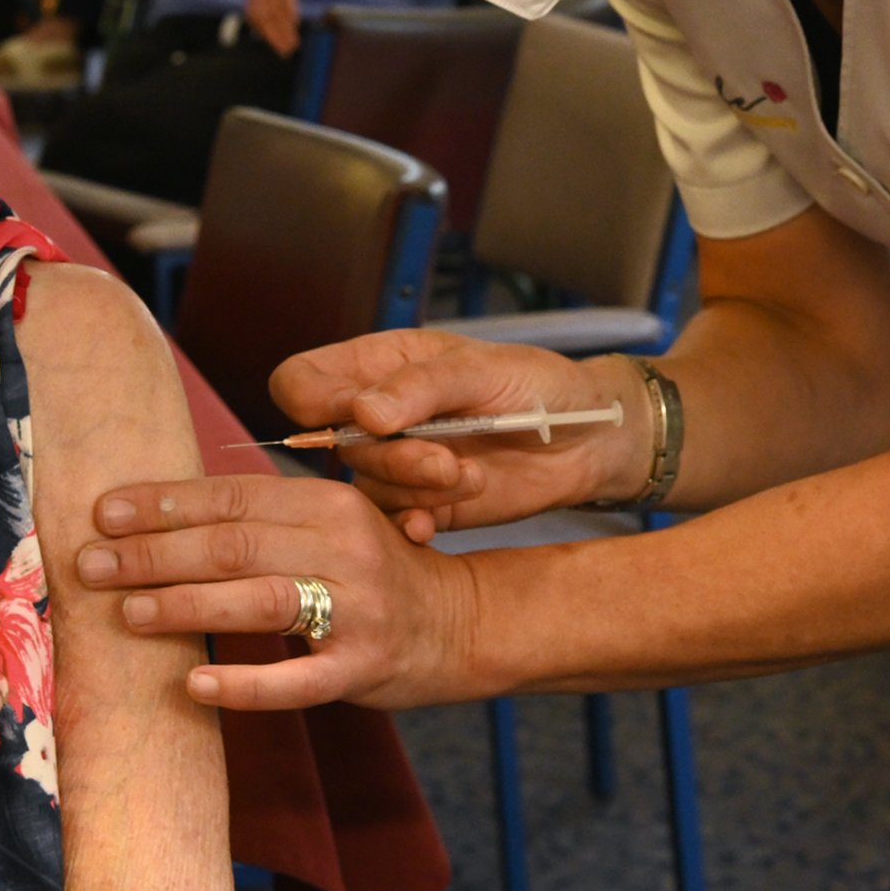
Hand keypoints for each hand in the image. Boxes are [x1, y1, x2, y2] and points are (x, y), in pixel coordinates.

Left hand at [78, 473, 483, 709]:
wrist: (457, 623)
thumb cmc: (370, 571)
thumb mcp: (327, 525)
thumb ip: (261, 516)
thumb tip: (159, 511)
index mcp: (325, 503)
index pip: (231, 497)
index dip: (164, 503)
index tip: (104, 512)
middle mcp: (342, 547)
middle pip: (235, 545)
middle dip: (154, 554)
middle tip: (91, 565)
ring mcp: (354, 610)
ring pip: (259, 600)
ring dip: (187, 605)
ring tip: (129, 612)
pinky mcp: (360, 668)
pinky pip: (295, 681)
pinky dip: (243, 684)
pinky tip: (193, 684)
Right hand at [274, 330, 644, 539]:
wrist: (588, 442)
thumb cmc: (538, 385)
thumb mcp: (481, 370)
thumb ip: (419, 388)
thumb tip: (361, 412)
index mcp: (378, 364)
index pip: (300, 381)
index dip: (313, 402)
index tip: (365, 416)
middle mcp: (377, 415)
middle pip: (332, 443)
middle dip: (390, 456)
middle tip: (444, 460)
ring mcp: (396, 463)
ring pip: (364, 487)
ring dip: (413, 490)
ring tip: (468, 476)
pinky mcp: (421, 505)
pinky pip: (389, 524)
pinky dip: (410, 526)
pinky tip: (436, 523)